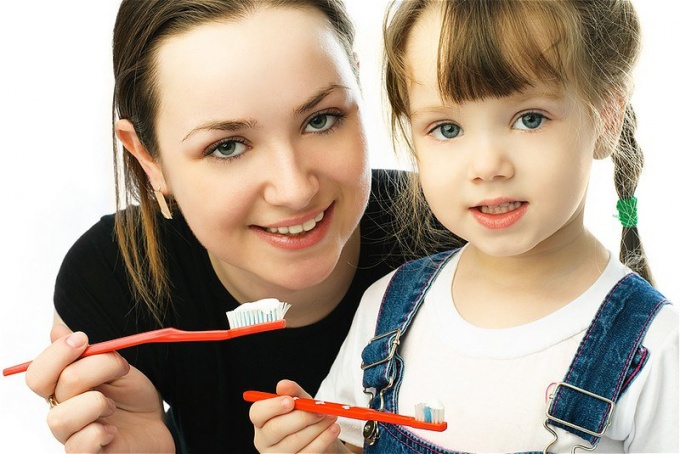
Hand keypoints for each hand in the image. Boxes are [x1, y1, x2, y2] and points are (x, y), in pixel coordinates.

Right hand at [25, 323, 173, 452]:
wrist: (157, 426)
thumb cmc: (133, 398)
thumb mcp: (117, 368)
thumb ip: (89, 354)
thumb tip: (57, 329)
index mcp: (64, 388)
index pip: (38, 373)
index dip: (55, 353)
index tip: (84, 339)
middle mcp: (61, 411)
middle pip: (46, 387)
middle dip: (88, 369)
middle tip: (119, 367)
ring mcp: (71, 435)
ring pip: (59, 418)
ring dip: (95, 403)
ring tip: (113, 406)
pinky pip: (78, 446)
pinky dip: (100, 433)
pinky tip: (114, 431)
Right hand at [250, 379, 348, 452]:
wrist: (320, 439)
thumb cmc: (305, 417)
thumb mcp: (301, 402)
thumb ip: (293, 392)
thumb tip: (283, 385)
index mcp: (261, 421)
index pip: (257, 413)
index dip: (272, 406)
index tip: (291, 401)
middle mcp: (263, 441)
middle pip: (275, 429)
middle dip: (301, 417)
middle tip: (321, 410)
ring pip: (293, 442)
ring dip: (317, 428)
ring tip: (331, 417)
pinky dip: (323, 440)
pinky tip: (333, 430)